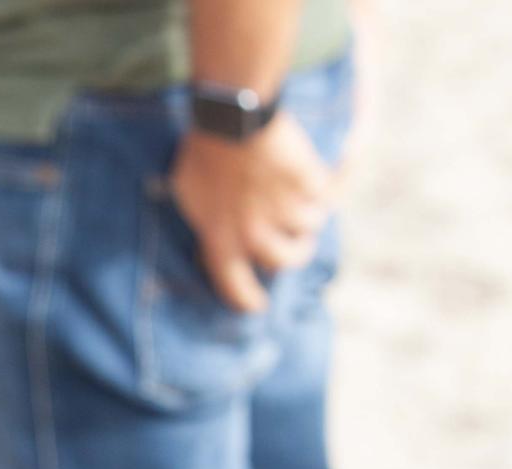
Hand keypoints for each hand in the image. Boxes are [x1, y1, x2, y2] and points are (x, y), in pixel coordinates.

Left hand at [169, 112, 335, 312]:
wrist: (233, 119)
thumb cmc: (202, 153)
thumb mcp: (187, 193)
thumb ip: (202, 218)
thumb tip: (208, 233)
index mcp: (221, 239)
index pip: (234, 285)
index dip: (246, 299)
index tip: (257, 305)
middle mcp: (255, 233)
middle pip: (286, 260)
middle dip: (294, 253)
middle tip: (297, 244)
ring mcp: (284, 210)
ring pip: (310, 227)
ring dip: (308, 217)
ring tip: (302, 203)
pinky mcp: (308, 186)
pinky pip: (324, 196)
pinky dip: (322, 189)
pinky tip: (315, 177)